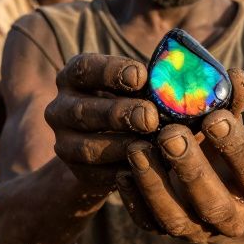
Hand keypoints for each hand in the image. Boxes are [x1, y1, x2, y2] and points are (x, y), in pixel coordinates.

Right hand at [44, 53, 159, 185]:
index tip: (141, 76)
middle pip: (82, 110)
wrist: (112, 146)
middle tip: (150, 117)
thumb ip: (155, 83)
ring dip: (119, 146)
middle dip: (118, 113)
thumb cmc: (134, 103)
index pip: (84, 68)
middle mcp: (60, 108)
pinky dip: (119, 171)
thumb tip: (182, 81)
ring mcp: (63, 141)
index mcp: (74, 77)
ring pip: (85, 147)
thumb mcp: (139, 88)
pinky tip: (143, 167)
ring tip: (149, 145)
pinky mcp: (74, 171)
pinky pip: (94, 174)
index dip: (111, 71)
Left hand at [116, 69, 243, 241]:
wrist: (218, 194)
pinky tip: (121, 172)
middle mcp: (231, 219)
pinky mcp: (165, 231)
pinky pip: (147, 223)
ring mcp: (197, 230)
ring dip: (155, 184)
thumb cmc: (224, 148)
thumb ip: (231, 103)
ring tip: (137, 148)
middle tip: (170, 134)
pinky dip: (133, 200)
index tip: (215, 118)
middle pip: (213, 203)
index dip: (236, 147)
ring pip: (176, 219)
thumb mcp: (232, 126)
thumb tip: (233, 75)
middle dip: (190, 168)